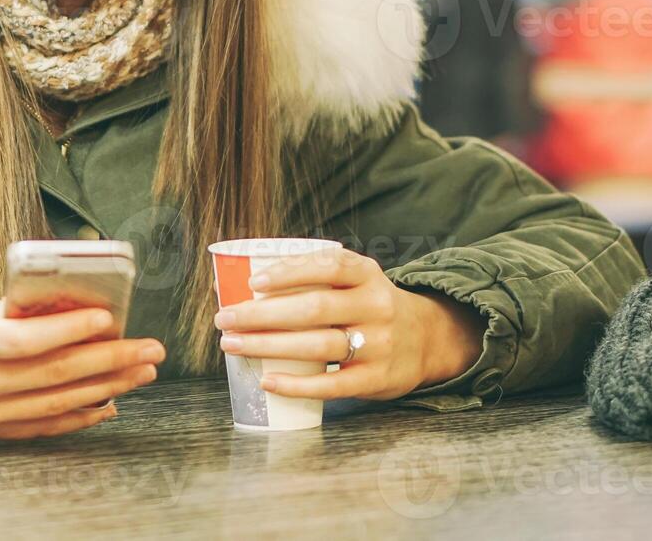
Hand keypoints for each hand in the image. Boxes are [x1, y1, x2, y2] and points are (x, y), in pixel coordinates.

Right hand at [0, 291, 163, 440]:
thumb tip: (60, 310)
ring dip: (104, 389)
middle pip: (51, 376)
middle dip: (109, 362)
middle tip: (149, 350)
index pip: (26, 341)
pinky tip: (106, 405)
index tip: (110, 318)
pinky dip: (74, 418)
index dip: (72, 331)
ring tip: (140, 373)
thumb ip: (5, 312)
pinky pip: (35, 428)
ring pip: (52, 405)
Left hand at [213, 248, 484, 401]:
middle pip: (314, 309)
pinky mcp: (376, 379)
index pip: (329, 267)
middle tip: (226, 318)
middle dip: (263, 314)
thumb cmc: (368, 306)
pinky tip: (267, 380)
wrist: (425, 340)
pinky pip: (331, 385)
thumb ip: (315, 278)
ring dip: (269, 346)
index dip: (290, 272)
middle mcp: (376, 306)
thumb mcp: (355, 281)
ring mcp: (378, 345)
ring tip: (233, 344)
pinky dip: (296, 385)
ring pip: (319, 346)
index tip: (253, 282)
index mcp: (367, 275)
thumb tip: (239, 278)